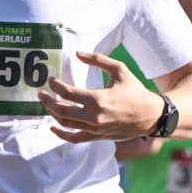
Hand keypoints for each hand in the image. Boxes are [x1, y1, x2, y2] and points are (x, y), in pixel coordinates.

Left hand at [38, 51, 162, 143]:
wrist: (150, 116)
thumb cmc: (135, 91)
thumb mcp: (119, 70)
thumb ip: (98, 60)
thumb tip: (78, 53)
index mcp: (98, 99)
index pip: (67, 93)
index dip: (55, 86)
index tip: (51, 80)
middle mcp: (94, 116)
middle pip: (61, 110)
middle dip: (48, 101)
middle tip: (41, 94)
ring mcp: (95, 129)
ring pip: (66, 124)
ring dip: (53, 114)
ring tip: (47, 105)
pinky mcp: (98, 137)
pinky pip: (75, 138)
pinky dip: (62, 134)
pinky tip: (53, 127)